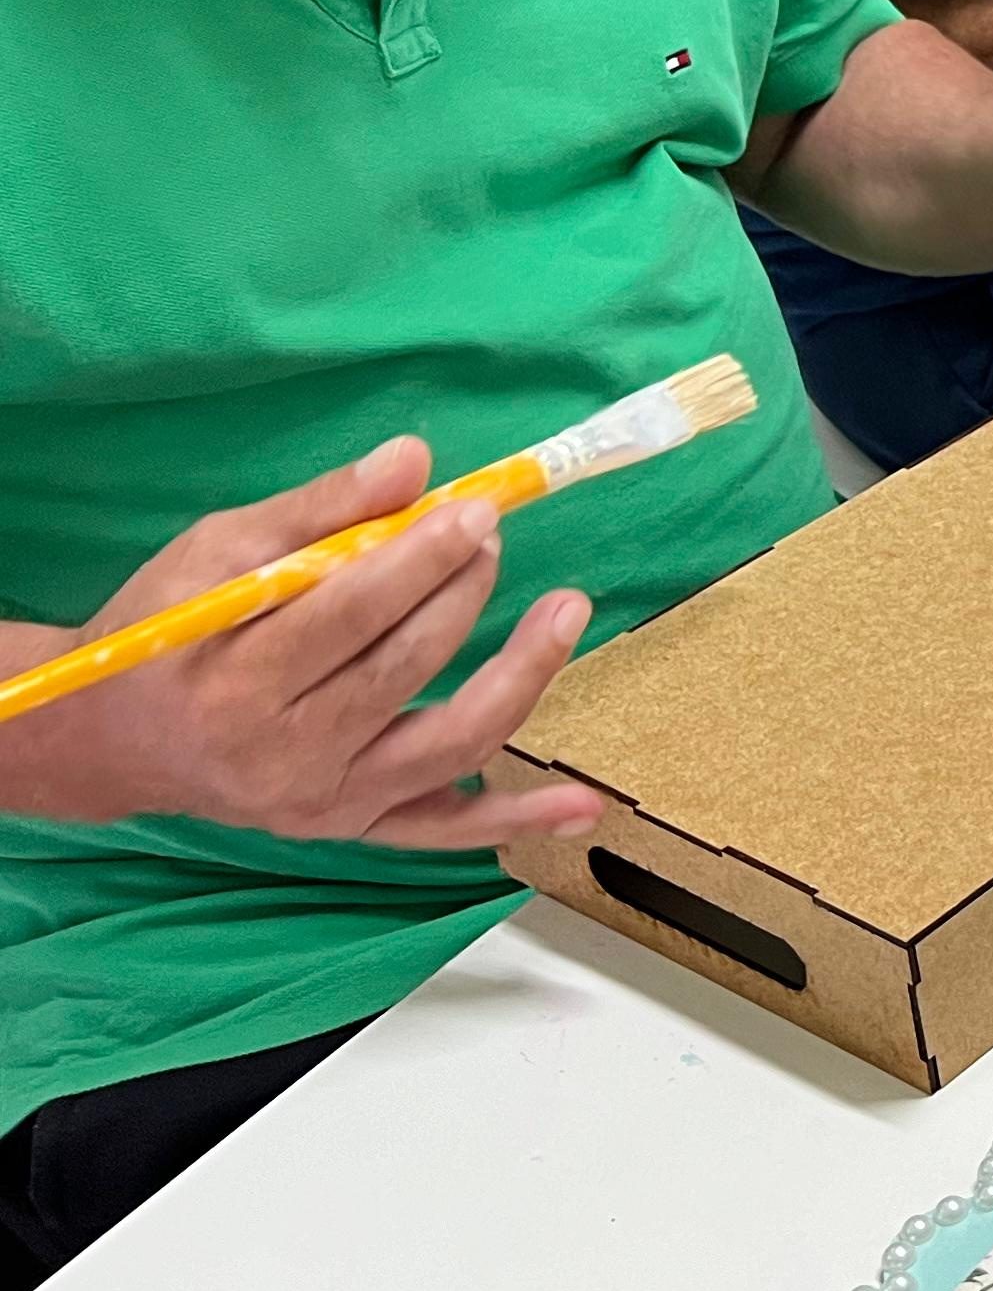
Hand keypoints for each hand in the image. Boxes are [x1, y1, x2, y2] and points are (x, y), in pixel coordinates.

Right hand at [0, 441, 599, 847]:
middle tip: (492, 534)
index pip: (348, 615)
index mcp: (232, 683)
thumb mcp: (215, 554)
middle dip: (462, 592)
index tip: (475, 510)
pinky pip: (447, 829)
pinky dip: (518, 818)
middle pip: (402, 669)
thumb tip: (413, 460)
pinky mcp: (354, 826)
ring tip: (566, 610)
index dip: (420, 559)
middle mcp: (281, 757)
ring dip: (522, 677)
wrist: (112, 737)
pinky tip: (583, 803)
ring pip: (448, 744)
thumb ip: (319, 510)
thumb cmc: (162, 631)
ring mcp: (324, 801)